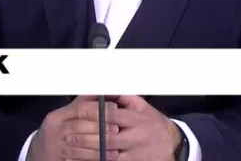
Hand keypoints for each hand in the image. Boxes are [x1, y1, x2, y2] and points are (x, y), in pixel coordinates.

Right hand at [27, 96, 120, 160]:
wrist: (40, 153)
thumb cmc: (58, 133)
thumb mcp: (66, 118)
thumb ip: (82, 107)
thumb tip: (103, 93)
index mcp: (58, 117)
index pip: (78, 108)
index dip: (98, 108)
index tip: (114, 109)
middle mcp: (55, 130)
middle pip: (78, 126)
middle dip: (100, 127)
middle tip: (117, 129)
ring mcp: (56, 146)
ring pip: (79, 144)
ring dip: (100, 146)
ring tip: (115, 147)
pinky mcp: (59, 159)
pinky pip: (78, 158)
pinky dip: (93, 158)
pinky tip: (105, 157)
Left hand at [66, 95, 181, 160]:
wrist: (172, 144)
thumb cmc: (151, 122)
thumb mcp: (142, 106)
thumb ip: (122, 97)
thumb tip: (103, 86)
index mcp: (137, 119)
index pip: (111, 115)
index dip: (92, 113)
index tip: (77, 112)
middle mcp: (137, 137)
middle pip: (107, 138)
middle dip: (85, 137)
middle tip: (68, 135)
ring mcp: (137, 154)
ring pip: (108, 156)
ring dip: (87, 154)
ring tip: (70, 152)